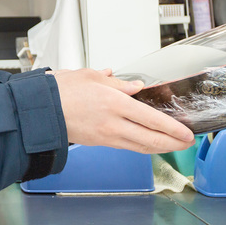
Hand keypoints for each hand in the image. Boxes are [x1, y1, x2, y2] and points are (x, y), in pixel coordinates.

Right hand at [49, 69, 192, 153]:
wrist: (39, 110)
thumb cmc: (60, 91)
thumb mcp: (91, 76)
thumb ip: (117, 82)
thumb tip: (135, 86)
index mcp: (115, 103)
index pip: (153, 120)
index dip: (174, 129)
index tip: (187, 133)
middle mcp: (113, 124)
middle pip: (152, 140)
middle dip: (174, 144)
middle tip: (187, 143)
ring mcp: (106, 136)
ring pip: (141, 147)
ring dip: (160, 148)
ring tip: (173, 145)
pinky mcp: (98, 142)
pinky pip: (127, 146)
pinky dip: (142, 146)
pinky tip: (148, 143)